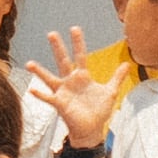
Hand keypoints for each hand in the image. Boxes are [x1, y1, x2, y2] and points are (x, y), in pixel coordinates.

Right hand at [30, 28, 119, 146]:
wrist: (91, 129)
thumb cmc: (98, 111)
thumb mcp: (110, 92)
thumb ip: (117, 77)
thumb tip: (127, 64)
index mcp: (82, 76)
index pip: (80, 56)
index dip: (78, 43)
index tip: (74, 28)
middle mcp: (70, 81)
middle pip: (63, 61)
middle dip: (58, 48)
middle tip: (52, 33)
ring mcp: (63, 92)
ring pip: (49, 78)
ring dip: (40, 71)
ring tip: (29, 64)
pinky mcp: (60, 104)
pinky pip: (48, 98)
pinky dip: (40, 94)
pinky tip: (32, 89)